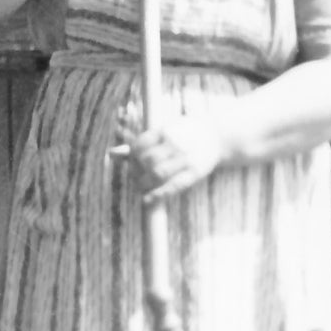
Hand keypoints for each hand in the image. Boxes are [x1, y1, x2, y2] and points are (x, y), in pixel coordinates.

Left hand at [115, 103, 233, 200]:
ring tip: (141, 188)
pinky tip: (148, 200)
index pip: (139, 145)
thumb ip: (139, 143)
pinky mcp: (195, 172)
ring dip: (144, 184)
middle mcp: (175, 143)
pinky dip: (159, 195)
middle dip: (136, 172)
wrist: (219, 136)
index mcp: (165, 131)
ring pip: (158, 174)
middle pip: (147, 160)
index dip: (131, 158)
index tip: (132, 163)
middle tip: (135, 177)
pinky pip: (175, 186)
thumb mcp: (163, 131)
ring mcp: (185, 158)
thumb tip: (111, 154)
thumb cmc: (185, 133)